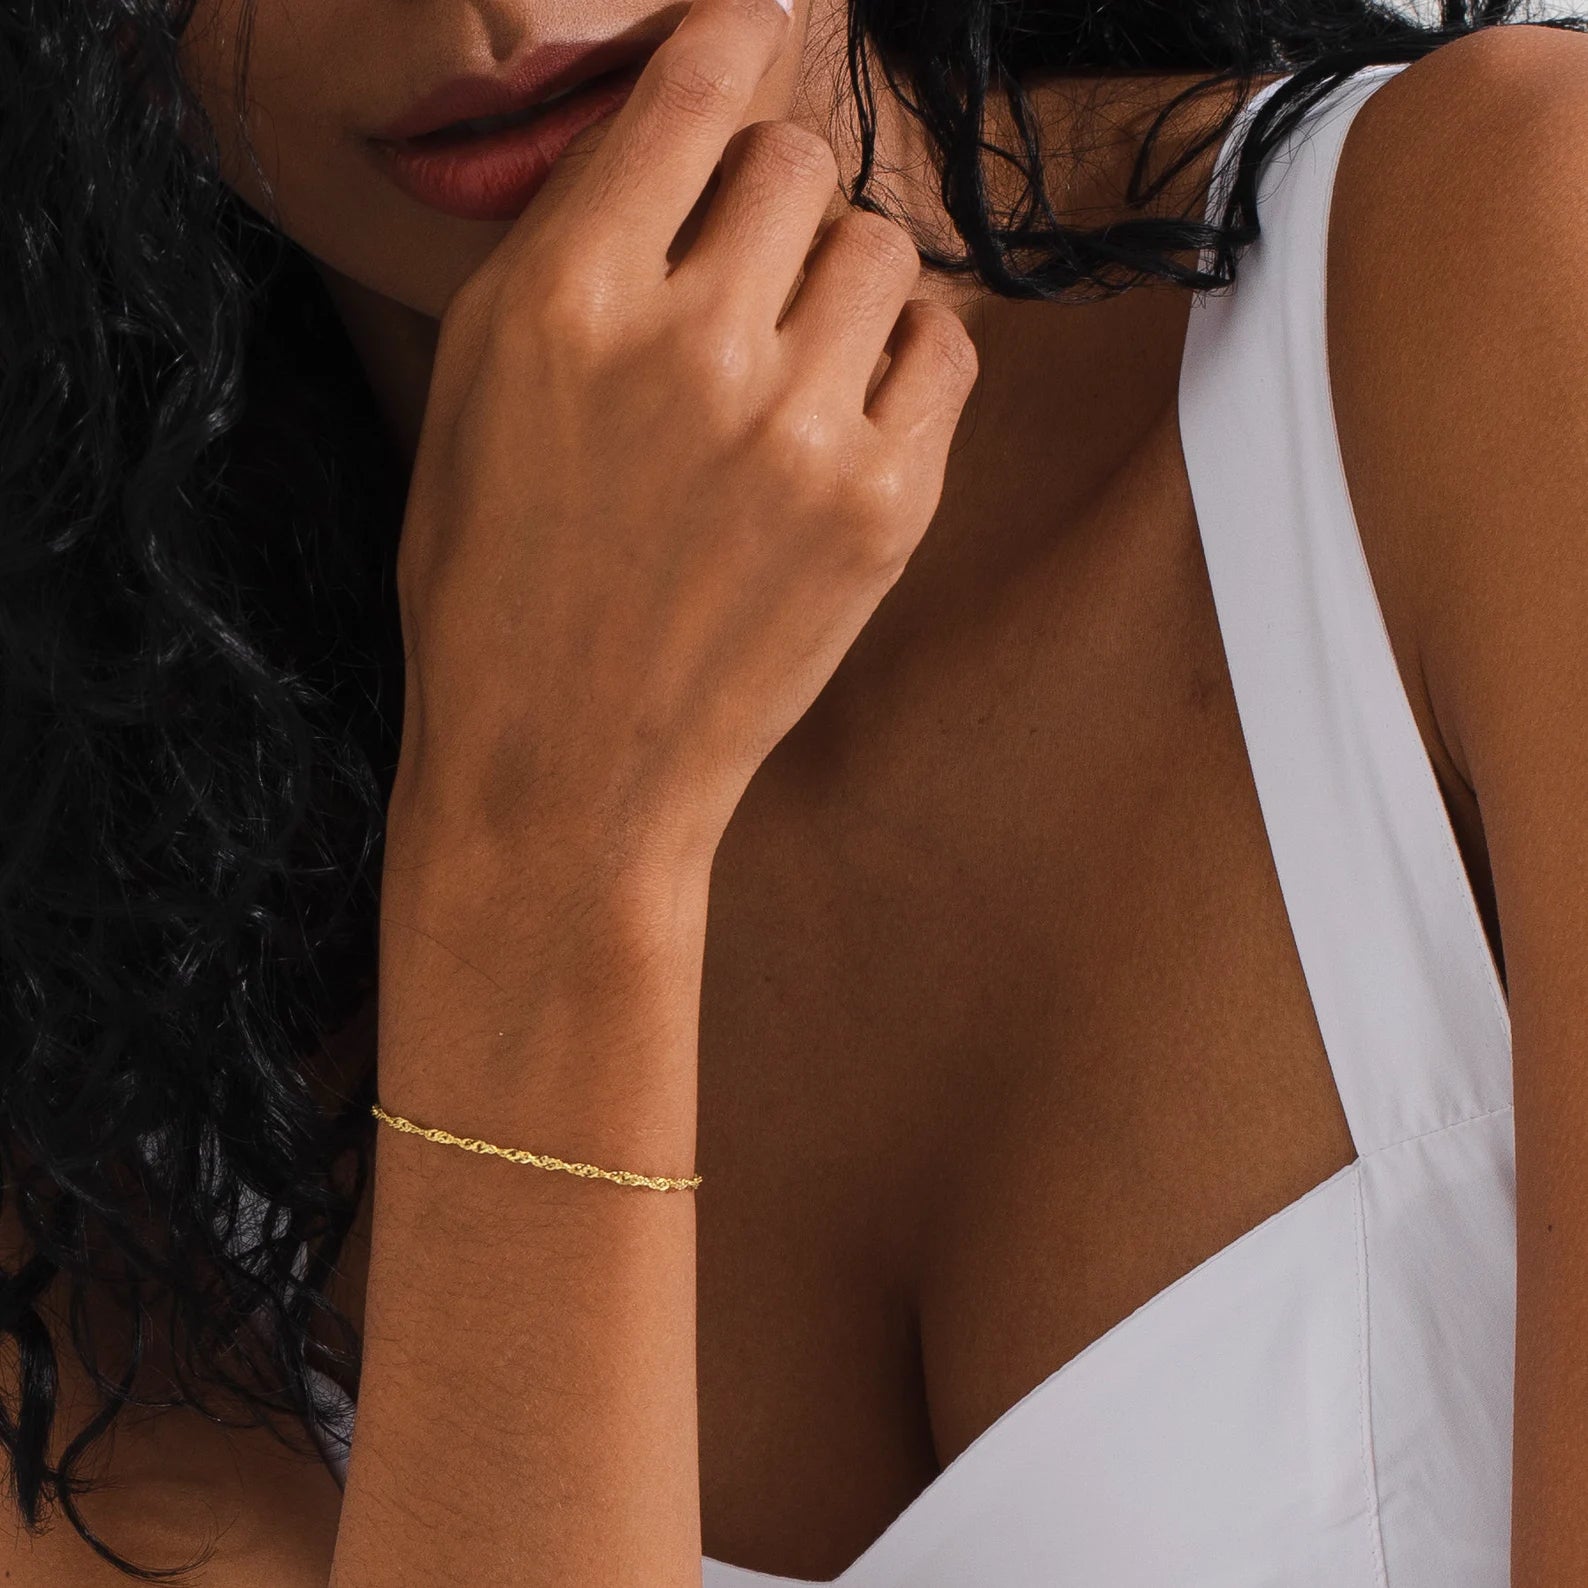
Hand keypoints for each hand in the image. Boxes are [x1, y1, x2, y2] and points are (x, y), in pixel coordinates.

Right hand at [390, 0, 980, 888]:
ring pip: (879, 246)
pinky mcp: (885, 505)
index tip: (750, 29)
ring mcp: (802, 428)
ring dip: (839, 280)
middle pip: (796, 162)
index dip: (728, 43)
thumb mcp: (478, 392)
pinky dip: (903, 357)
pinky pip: (944, 348)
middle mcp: (692, 343)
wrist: (567, 770)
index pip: (694, 85)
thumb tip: (671, 133)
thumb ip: (571, 246)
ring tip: (791, 356)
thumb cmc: (496, 591)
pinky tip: (847, 405)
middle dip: (768, 201)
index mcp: (567, 298)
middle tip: (740, 275)